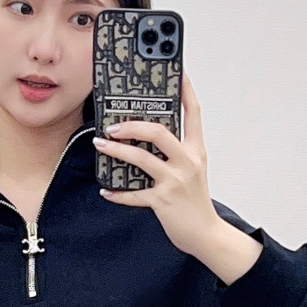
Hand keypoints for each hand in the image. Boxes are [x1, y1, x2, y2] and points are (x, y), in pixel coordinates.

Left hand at [92, 73, 261, 279]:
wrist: (206, 234)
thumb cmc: (195, 201)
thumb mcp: (192, 170)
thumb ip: (175, 152)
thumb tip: (145, 136)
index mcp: (196, 150)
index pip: (193, 112)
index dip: (185, 90)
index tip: (177, 72)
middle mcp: (188, 162)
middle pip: (159, 132)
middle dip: (132, 125)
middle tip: (112, 125)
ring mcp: (175, 181)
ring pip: (142, 159)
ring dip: (117, 150)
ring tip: (101, 144)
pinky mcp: (163, 201)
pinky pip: (134, 195)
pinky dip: (118, 193)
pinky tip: (107, 191)